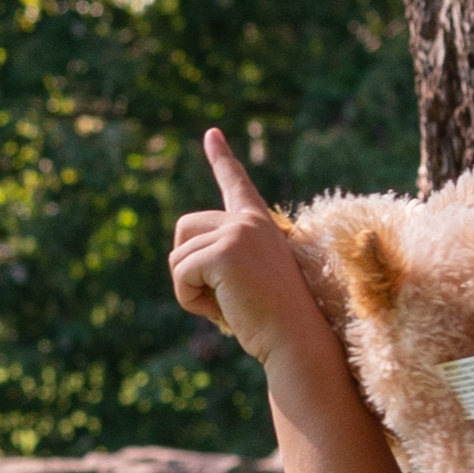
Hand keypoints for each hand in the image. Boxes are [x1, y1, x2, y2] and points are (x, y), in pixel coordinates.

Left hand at [164, 130, 335, 370]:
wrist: (295, 339)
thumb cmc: (273, 321)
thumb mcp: (246, 281)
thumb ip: (223, 260)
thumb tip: (184, 261)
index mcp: (258, 224)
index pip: (236, 184)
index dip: (222, 158)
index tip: (212, 133)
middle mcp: (247, 221)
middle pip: (183, 231)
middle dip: (189, 268)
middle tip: (223, 296)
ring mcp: (236, 232)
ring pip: (178, 258)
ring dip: (192, 290)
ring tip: (230, 304)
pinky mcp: (223, 252)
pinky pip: (180, 274)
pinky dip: (190, 300)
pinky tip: (222, 310)